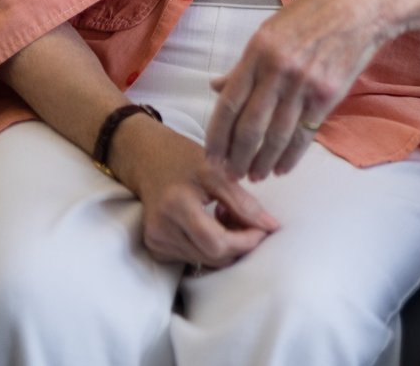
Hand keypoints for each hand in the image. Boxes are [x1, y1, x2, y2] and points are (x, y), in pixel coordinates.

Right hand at [118, 119, 279, 270]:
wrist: (148, 160)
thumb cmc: (185, 159)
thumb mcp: (218, 171)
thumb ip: (245, 202)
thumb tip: (271, 227)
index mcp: (176, 204)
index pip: (217, 242)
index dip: (246, 241)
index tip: (263, 229)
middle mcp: (161, 228)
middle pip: (212, 256)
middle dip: (239, 244)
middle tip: (247, 221)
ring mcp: (155, 240)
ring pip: (205, 260)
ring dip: (225, 246)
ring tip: (226, 216)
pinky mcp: (155, 247)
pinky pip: (193, 258)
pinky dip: (209, 247)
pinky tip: (209, 223)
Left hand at [204, 0, 384, 181]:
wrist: (360, 7)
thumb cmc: (312, 14)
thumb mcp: (270, 31)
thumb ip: (243, 64)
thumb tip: (216, 87)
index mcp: (258, 51)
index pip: (229, 103)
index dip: (217, 136)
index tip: (211, 156)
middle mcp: (278, 70)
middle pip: (250, 126)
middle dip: (237, 157)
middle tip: (231, 175)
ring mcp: (304, 84)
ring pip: (277, 136)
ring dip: (262, 162)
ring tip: (255, 176)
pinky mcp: (328, 95)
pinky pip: (304, 134)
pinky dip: (291, 156)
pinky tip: (282, 169)